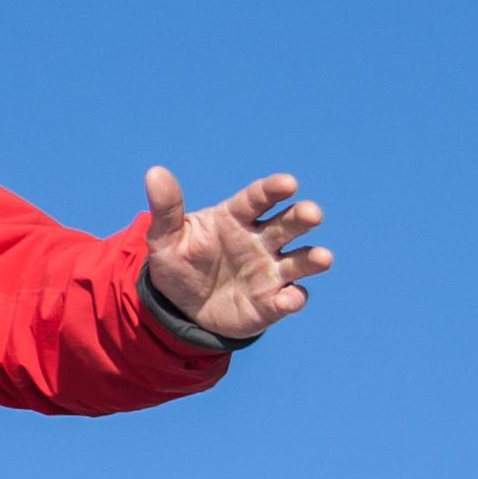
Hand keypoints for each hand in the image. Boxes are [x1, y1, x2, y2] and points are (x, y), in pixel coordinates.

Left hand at [142, 165, 329, 346]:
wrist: (180, 306)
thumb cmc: (179, 262)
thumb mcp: (165, 238)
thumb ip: (166, 208)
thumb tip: (155, 173)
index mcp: (236, 218)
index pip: (258, 198)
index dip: (273, 189)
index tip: (288, 183)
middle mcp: (261, 240)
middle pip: (288, 224)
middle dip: (302, 217)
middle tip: (312, 213)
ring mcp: (270, 271)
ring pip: (300, 260)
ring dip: (312, 259)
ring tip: (322, 258)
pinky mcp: (272, 302)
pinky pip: (290, 298)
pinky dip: (294, 298)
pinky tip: (289, 298)